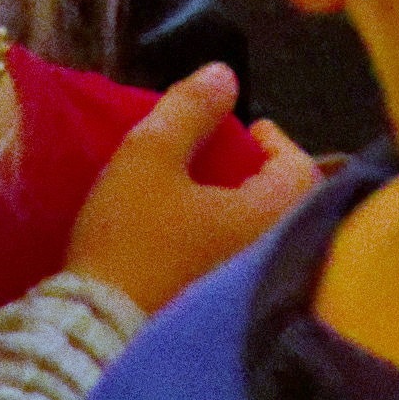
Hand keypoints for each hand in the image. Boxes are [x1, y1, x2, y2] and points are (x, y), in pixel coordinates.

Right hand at [61, 67, 320, 309]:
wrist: (99, 326)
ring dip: (244, 208)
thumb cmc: (132, 237)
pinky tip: (194, 235)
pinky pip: (242, 261)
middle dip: (260, 173)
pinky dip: (229, 239)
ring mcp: (247, 288)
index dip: (276, 140)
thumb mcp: (150, 156)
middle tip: (225, 157)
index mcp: (267, 216)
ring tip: (205, 191)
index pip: (299, 167)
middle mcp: (270, 254)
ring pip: (263, 235)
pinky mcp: (221, 308)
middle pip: (286, 203)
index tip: (248, 127)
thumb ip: (190, 109)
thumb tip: (225, 73)